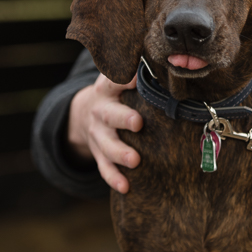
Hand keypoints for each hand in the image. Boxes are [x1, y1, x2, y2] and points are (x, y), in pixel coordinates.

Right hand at [67, 73, 142, 193]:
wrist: (84, 113)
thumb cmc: (115, 94)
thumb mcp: (119, 79)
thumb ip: (137, 73)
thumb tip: (167, 65)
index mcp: (107, 89)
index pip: (114, 81)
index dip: (124, 80)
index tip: (136, 79)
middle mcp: (100, 111)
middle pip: (110, 115)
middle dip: (123, 119)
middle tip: (138, 123)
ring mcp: (98, 134)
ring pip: (106, 145)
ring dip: (120, 153)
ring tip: (135, 160)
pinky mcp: (98, 153)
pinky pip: (104, 167)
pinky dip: (114, 178)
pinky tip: (126, 187)